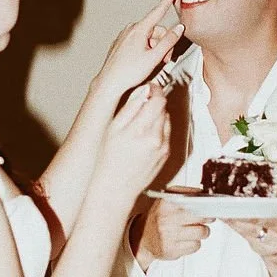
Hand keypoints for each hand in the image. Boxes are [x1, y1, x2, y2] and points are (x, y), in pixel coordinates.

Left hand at [95, 0, 183, 101]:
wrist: (110, 83)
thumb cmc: (129, 72)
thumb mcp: (155, 57)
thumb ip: (169, 41)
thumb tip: (179, 28)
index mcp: (139, 29)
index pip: (158, 11)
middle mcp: (131, 29)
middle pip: (156, 30)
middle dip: (163, 43)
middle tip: (163, 59)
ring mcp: (125, 36)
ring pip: (148, 38)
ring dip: (155, 49)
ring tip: (152, 64)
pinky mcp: (121, 44)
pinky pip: (138, 42)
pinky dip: (145, 50)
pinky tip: (142, 63)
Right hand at [96, 84, 170, 200]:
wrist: (115, 188)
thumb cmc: (109, 160)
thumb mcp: (113, 128)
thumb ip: (130, 107)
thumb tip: (143, 91)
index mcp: (141, 129)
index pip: (158, 99)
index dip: (154, 90)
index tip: (149, 88)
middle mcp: (156, 138)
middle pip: (164, 108)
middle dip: (154, 103)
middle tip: (140, 107)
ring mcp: (163, 147)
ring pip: (167, 120)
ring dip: (157, 117)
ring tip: (139, 126)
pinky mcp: (166, 154)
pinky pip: (166, 134)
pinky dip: (158, 130)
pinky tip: (143, 138)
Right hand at [133, 193, 209, 270]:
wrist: (143, 238)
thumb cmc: (159, 217)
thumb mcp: (167, 200)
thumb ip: (185, 193)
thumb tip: (203, 193)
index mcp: (166, 204)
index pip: (194, 202)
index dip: (205, 206)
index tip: (209, 209)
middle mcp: (165, 219)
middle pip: (200, 218)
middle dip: (207, 219)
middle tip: (207, 219)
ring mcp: (168, 236)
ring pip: (201, 233)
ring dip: (202, 232)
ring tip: (195, 230)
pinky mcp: (171, 250)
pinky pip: (195, 246)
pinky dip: (194, 243)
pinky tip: (187, 240)